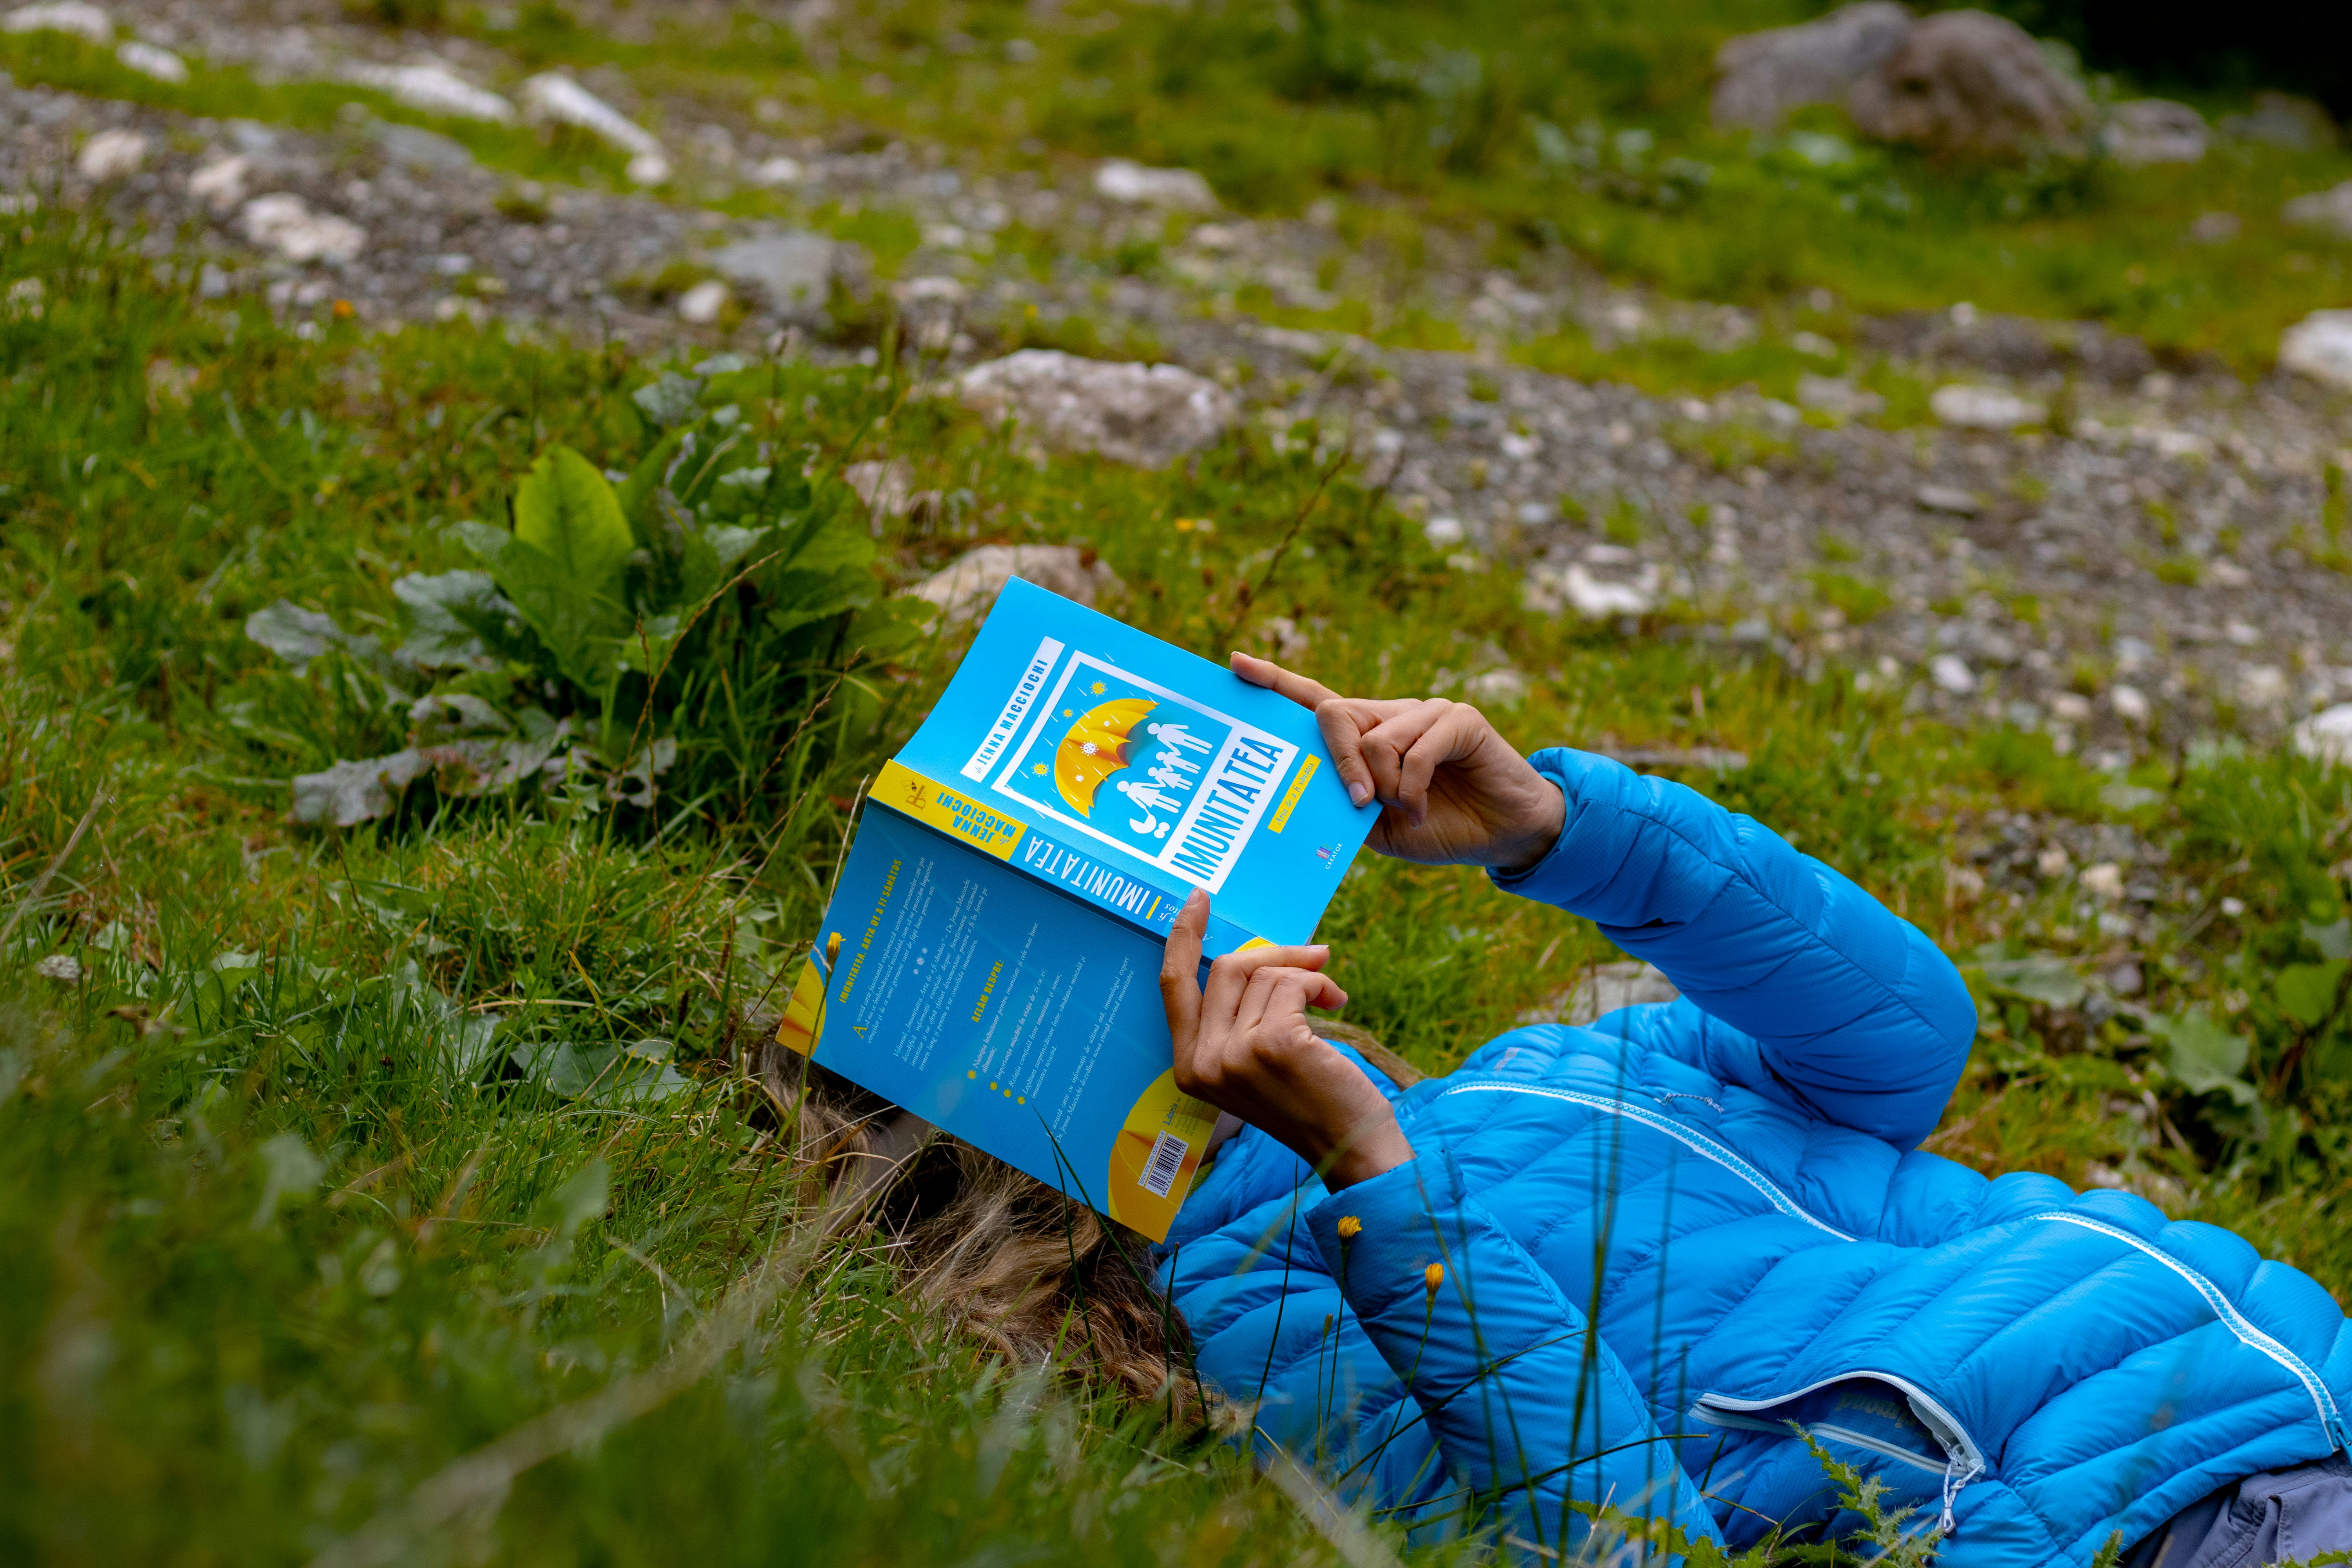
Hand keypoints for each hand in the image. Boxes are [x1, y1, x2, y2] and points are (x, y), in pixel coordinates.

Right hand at [1159, 889, 1412, 1189]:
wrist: (1351, 1146)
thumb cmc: (1310, 1100)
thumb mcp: (1256, 1060)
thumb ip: (1242, 1015)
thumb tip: (1265, 953)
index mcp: (1189, 1067)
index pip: (1173, 987)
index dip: (1183, 938)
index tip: (1198, 900)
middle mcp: (1202, 1062)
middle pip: (1226, 968)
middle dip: (1276, 954)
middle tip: (1317, 958)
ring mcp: (1234, 1055)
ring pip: (1265, 974)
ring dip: (1307, 976)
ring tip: (1331, 999)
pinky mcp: (1273, 1045)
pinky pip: (1293, 984)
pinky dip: (1319, 986)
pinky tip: (1336, 1005)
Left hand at [1232, 651, 1564, 873]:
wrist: (1502, 833)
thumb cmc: (1439, 827)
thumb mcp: (1379, 826)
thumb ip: (1347, 804)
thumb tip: (1308, 791)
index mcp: (1367, 735)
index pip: (1314, 699)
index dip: (1275, 682)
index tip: (1235, 663)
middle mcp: (1391, 714)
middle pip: (1333, 713)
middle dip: (1338, 762)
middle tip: (1362, 802)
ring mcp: (1426, 711)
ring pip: (1375, 739)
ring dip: (1387, 789)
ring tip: (1408, 811)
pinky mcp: (1458, 718)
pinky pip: (1416, 751)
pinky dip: (1413, 790)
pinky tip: (1424, 808)